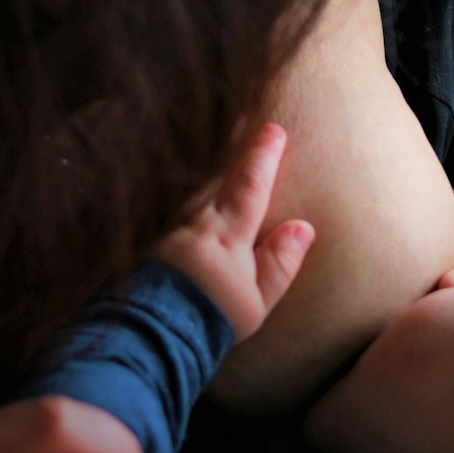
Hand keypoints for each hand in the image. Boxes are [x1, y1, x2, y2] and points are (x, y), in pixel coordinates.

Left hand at [154, 122, 314, 340]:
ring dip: (212, 168)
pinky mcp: (153, 243)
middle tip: (244, 117)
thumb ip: (280, 263)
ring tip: (223, 152)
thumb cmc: (210, 321)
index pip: (251, 186)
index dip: (264, 156)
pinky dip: (191, 193)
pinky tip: (191, 193)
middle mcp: (198, 222)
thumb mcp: (256, 301)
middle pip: (220, 176)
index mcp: (228, 234)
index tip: (274, 128)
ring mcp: (172, 230)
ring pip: (197, 190)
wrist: (149, 335)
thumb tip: (303, 226)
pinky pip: (180, 207)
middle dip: (235, 146)